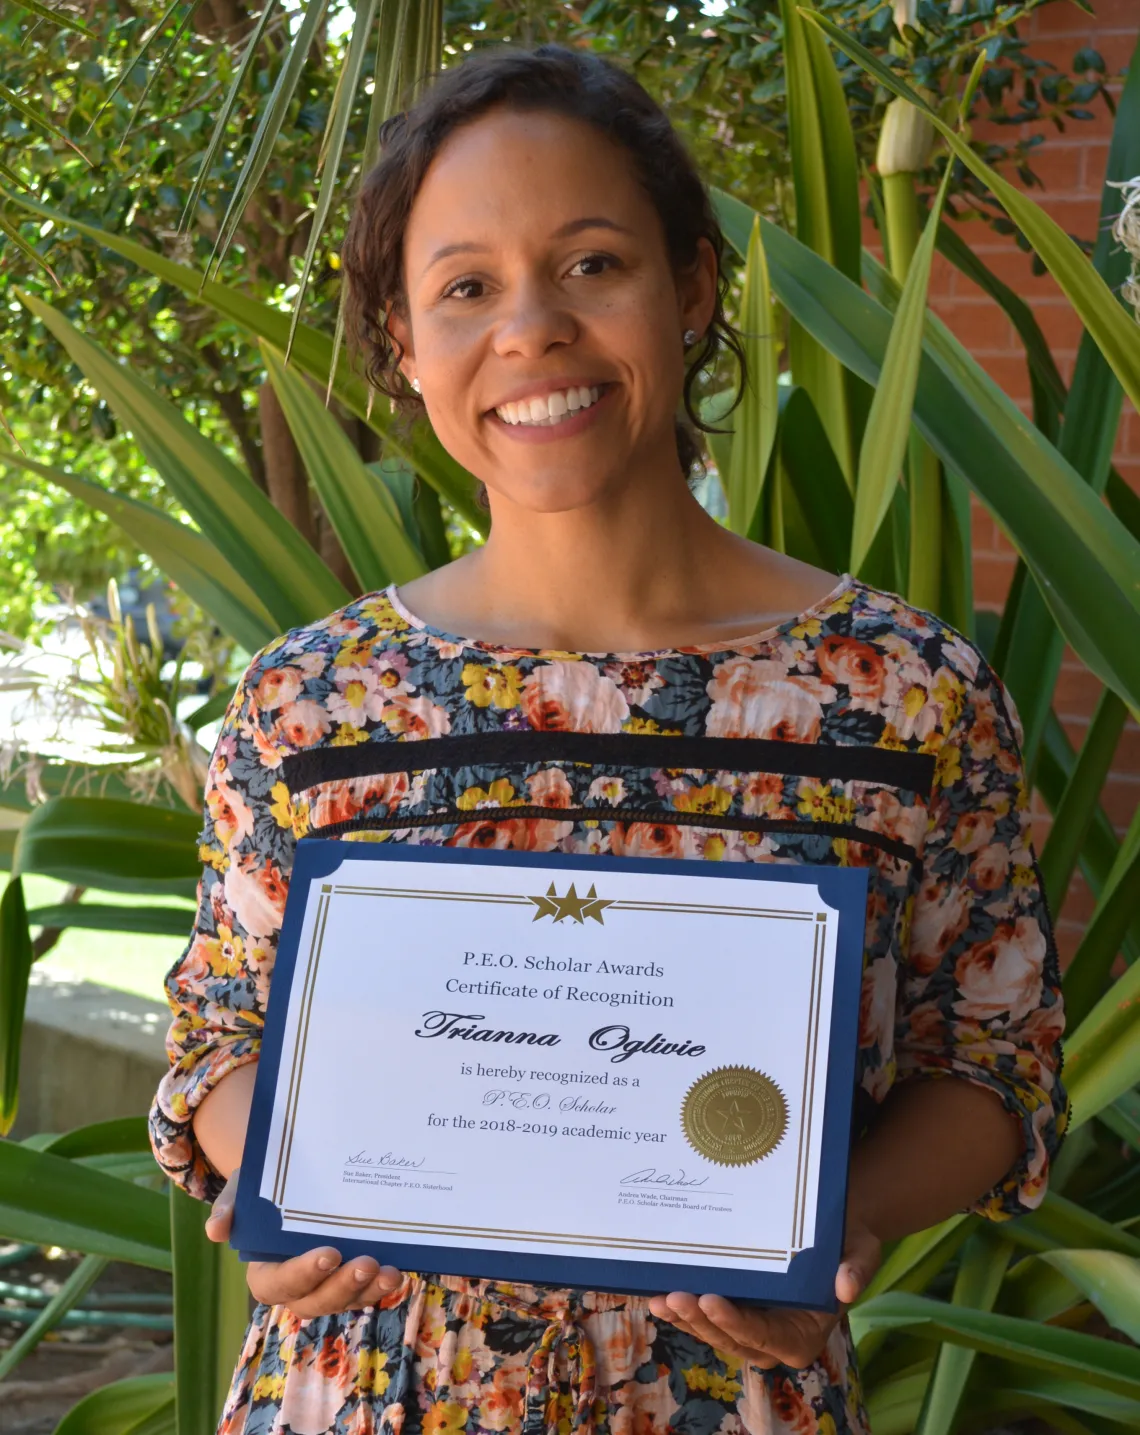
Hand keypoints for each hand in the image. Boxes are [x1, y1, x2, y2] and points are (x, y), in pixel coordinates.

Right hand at [204, 1169, 404, 1316]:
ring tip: (390, 1272)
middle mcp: (296, 1289)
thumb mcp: (241, 1190)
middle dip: (342, 1287)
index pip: (279, 1283)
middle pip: (316, 1302)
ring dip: (368, 1291)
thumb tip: (215, 1230)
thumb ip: (229, 1207)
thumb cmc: (261, 1190)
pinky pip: (365, 1291)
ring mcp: (326, 1287)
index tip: (328, 1254)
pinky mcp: (350, 1278)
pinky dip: (380, 1285)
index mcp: (265, 1273)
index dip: (303, 1274)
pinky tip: (397, 1270)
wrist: (290, 1182)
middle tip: (366, 1263)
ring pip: (345, 1301)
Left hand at [646, 1215, 880, 1371]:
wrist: (828, 1230)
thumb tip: (846, 1286)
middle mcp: (772, 1341)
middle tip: (675, 1296)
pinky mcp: (733, 1312)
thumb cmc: (847, 1241)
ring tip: (659, 1299)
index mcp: (803, 1336)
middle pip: (730, 1338)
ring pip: (712, 1331)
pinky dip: (682, 1308)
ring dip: (685, 1318)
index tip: (711, 1301)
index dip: (736, 1323)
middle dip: (701, 1321)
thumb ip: (857, 1268)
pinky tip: (657, 1295)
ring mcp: (749, 1329)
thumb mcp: (862, 1249)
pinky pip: (705, 1316)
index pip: (765, 1335)